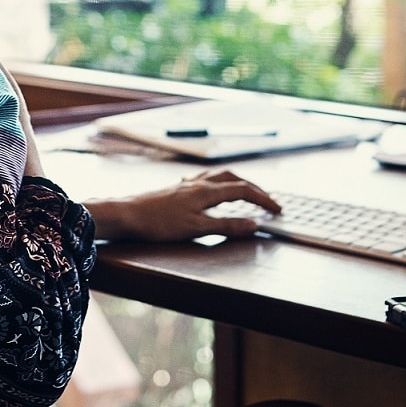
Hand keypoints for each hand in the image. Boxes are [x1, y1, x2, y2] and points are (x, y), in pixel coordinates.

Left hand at [85, 169, 282, 242]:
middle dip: (255, 189)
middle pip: (234, 179)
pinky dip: (219, 184)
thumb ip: (226, 226)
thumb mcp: (196, 229)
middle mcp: (199, 184)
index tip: (278, 210)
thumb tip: (254, 224)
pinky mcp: (177, 190)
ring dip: (238, 183)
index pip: (243, 190)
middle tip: (269, 201)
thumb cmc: (159, 224)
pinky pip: (206, 181)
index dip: (263, 199)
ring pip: (220, 177)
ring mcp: (187, 185)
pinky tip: (214, 192)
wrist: (127, 214)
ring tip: (248, 193)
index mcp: (207, 191)